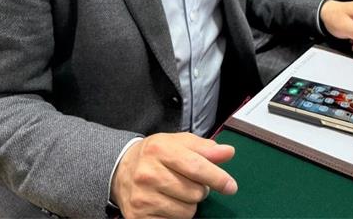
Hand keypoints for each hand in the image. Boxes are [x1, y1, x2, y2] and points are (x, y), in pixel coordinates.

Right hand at [111, 133, 236, 218]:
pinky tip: (167, 203)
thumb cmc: (157, 155)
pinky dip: (176, 215)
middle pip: (194, 192)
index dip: (217, 178)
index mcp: (160, 149)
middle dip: (200, 189)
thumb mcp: (179, 143)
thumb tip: (228, 152)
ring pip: (187, 211)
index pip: (196, 167)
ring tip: (177, 192)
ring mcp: (142, 197)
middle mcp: (148, 173)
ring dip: (189, 204)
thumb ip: (205, 148)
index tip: (231, 186)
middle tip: (190, 182)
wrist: (121, 169)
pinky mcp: (138, 217)